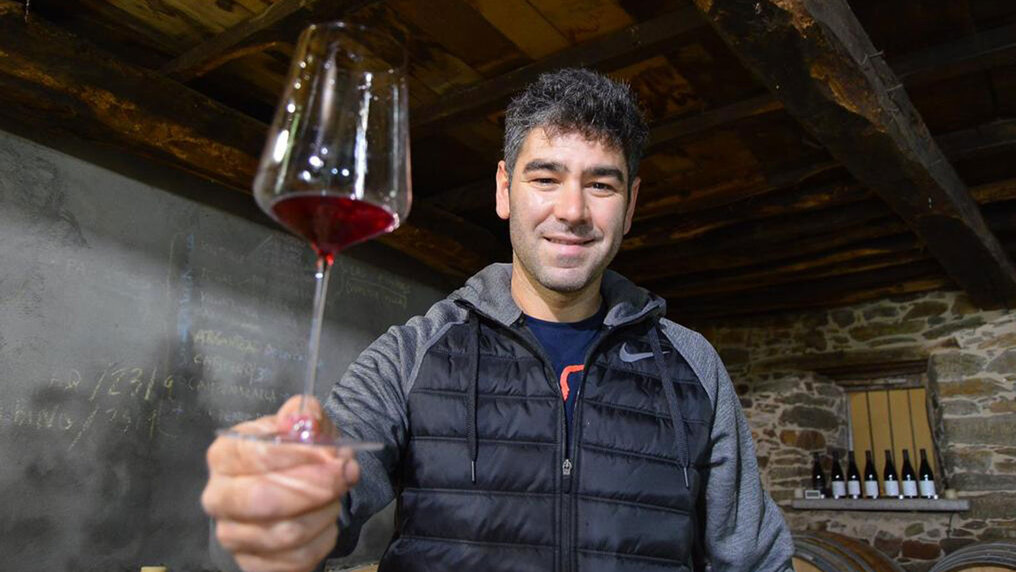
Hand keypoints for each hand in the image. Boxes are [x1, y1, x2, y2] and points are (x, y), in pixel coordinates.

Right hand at [202, 396, 359, 571]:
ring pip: (286, 533)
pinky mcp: (252, 563)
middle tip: (345, 474)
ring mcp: (232, 535)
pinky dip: (324, 539)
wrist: (288, 486)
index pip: (258, 456)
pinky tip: (327, 520)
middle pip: (265, 500)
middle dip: (315, 487)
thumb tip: (306, 421)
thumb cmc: (293, 453)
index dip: (301, 455)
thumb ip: (306, 416)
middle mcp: (219, 497)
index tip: (332, 453)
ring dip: (324, 512)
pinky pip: (297, 559)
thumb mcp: (303, 425)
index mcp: (224, 455)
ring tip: (335, 495)